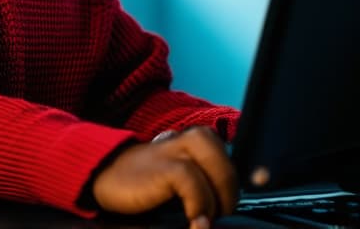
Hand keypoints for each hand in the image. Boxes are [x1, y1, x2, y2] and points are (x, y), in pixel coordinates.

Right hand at [91, 126, 238, 228]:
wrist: (104, 177)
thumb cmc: (145, 183)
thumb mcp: (180, 180)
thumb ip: (204, 184)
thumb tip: (228, 206)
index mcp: (198, 141)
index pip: (232, 157)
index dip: (251, 176)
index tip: (255, 190)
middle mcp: (191, 139)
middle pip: (229, 163)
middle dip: (230, 194)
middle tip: (217, 214)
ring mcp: (177, 149)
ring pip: (220, 168)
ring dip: (219, 198)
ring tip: (206, 217)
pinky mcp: (165, 165)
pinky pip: (194, 183)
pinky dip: (199, 205)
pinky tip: (193, 219)